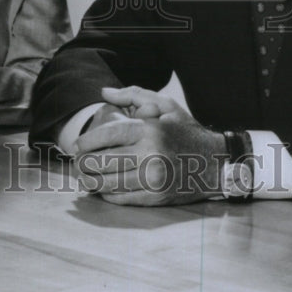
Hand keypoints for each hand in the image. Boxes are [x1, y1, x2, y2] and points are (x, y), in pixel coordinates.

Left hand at [74, 86, 225, 205]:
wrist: (215, 163)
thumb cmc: (186, 131)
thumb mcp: (166, 105)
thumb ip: (133, 95)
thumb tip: (104, 93)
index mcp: (149, 130)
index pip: (106, 135)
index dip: (86, 141)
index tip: (77, 144)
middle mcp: (149, 155)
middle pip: (101, 161)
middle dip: (82, 162)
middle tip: (77, 161)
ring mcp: (152, 179)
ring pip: (106, 183)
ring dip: (89, 180)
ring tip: (83, 175)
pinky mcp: (154, 198)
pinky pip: (120, 197)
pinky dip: (106, 193)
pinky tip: (101, 187)